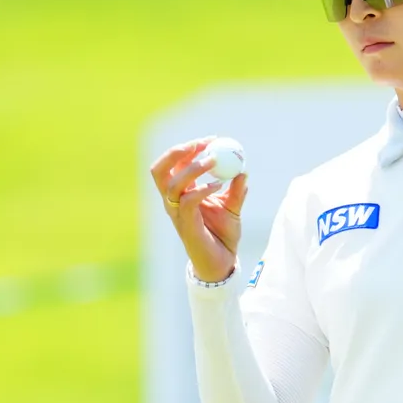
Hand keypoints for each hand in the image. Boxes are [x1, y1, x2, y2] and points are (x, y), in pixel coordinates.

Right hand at [149, 135, 247, 282]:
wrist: (222, 263)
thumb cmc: (222, 235)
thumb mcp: (232, 207)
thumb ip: (236, 189)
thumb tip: (243, 169)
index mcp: (181, 193)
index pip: (175, 163)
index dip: (190, 147)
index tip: (213, 139)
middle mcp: (173, 201)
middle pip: (160, 170)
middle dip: (177, 152)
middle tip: (201, 144)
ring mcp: (176, 214)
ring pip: (172, 184)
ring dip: (192, 168)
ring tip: (213, 160)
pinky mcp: (185, 225)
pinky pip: (187, 202)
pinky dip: (201, 189)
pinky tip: (218, 185)